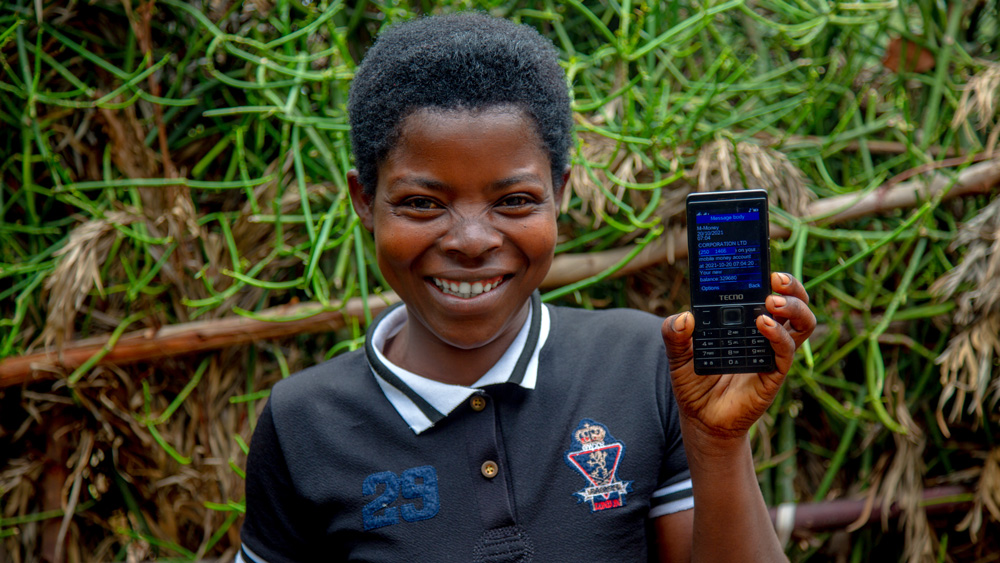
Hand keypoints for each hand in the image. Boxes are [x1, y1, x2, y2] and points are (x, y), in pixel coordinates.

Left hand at [662, 272, 815, 441]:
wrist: (700, 420)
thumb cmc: (693, 382)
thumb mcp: (676, 354)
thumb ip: (674, 333)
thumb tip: (685, 318)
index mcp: (746, 321)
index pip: (768, 292)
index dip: (771, 275)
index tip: (762, 261)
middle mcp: (765, 333)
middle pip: (795, 302)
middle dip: (792, 286)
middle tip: (775, 278)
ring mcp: (772, 353)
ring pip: (803, 323)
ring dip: (794, 306)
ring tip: (773, 299)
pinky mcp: (774, 374)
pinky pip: (786, 351)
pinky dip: (778, 334)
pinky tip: (763, 324)